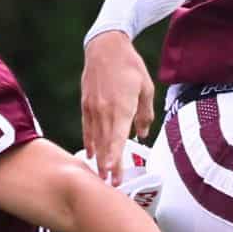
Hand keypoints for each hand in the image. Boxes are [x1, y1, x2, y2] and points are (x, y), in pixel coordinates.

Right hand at [81, 32, 155, 183]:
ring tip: (101, 176)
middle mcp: (105, 111)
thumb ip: (145, 114)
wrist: (105, 46)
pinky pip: (87, 128)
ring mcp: (93, 108)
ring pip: (95, 139)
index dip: (115, 158)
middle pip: (105, 144)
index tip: (114, 173)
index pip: (117, 139)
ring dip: (99, 159)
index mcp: (121, 107)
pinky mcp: (86, 105)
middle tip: (111, 185)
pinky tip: (91, 155)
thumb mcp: (146, 88)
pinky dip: (89, 142)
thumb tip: (142, 134)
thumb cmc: (129, 66)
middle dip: (108, 166)